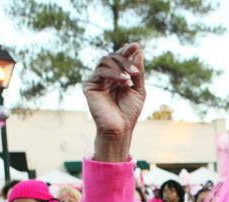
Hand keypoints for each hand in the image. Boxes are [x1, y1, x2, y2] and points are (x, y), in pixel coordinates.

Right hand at [83, 42, 145, 161]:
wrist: (120, 129)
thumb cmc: (129, 112)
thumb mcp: (138, 90)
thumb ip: (138, 72)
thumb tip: (139, 51)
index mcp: (116, 76)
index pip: (119, 58)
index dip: (126, 50)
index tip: (136, 45)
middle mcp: (105, 77)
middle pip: (111, 56)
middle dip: (125, 60)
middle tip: (135, 71)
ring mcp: (96, 80)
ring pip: (104, 61)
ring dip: (120, 66)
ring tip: (130, 80)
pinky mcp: (89, 86)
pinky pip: (100, 72)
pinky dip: (113, 74)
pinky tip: (124, 81)